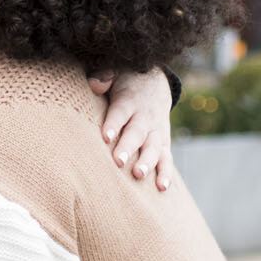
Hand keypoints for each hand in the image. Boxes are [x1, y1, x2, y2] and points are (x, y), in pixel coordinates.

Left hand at [89, 67, 174, 191]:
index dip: (113, 124)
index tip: (105, 136)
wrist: (155, 84)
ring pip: (153, 147)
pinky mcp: (163, 143)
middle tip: (119, 161)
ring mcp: (156, 131)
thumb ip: (104, 77)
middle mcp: (144, 117)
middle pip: (136, 133)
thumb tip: (94, 84)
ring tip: (138, 174)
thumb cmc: (125, 82)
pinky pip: (167, 158)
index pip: (120, 113)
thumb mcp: (115, 73)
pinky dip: (166, 172)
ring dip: (147, 161)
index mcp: (129, 101)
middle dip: (128, 147)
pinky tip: (161, 187)